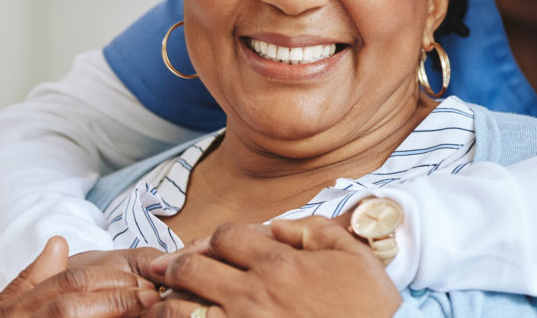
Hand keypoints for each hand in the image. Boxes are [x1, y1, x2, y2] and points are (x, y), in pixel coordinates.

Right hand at [0, 236, 161, 317]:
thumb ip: (30, 279)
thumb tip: (59, 242)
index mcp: (17, 307)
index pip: (69, 281)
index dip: (110, 278)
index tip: (142, 280)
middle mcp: (20, 317)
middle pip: (72, 301)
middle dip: (117, 297)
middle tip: (153, 297)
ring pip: (68, 315)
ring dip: (112, 313)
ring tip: (147, 312)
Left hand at [142, 218, 400, 317]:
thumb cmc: (370, 306)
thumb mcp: (351, 254)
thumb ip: (312, 230)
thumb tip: (278, 226)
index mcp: (278, 264)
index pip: (225, 236)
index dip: (218, 237)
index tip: (219, 247)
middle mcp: (252, 295)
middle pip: (192, 269)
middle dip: (177, 265)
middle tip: (167, 269)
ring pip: (182, 311)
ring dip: (168, 304)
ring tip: (166, 302)